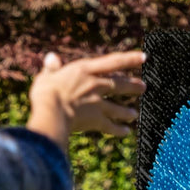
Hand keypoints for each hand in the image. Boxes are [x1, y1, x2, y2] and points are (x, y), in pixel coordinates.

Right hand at [27, 50, 146, 148]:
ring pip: (117, 107)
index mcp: (84, 70)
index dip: (130, 59)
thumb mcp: (46, 76)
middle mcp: (96, 85)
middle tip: (144, 87)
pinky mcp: (96, 120)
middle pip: (119, 85)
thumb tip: (52, 58)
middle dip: (132, 86)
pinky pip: (111, 126)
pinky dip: (119, 129)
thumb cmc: (45, 93)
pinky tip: (126, 132)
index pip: (113, 62)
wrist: (52, 112)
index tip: (144, 57)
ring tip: (134, 115)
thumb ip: (51, 68)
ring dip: (127, 111)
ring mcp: (98, 103)